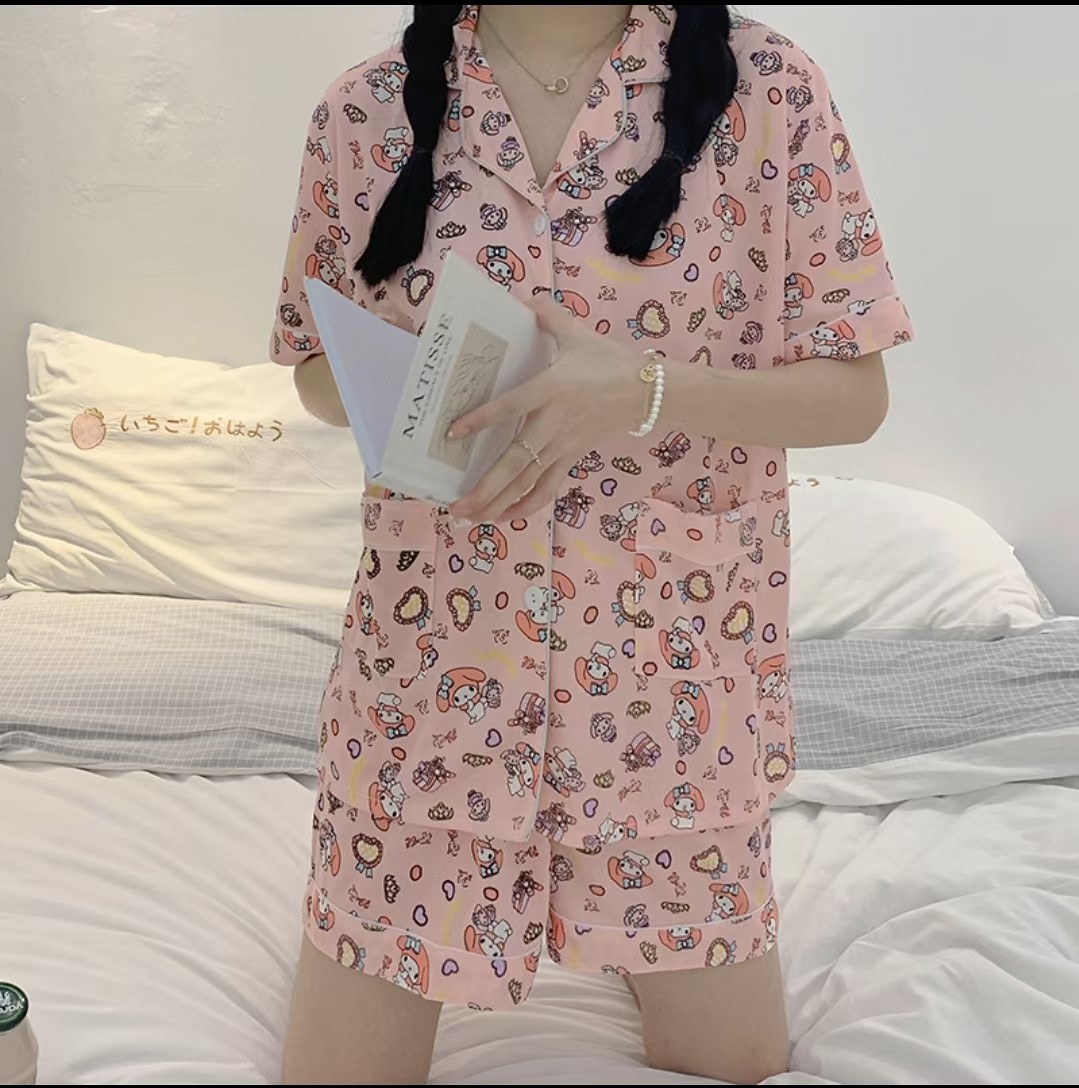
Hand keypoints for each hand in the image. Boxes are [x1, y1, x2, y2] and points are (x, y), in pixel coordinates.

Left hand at [446, 297, 646, 523]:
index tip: (452, 432)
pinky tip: (503, 517)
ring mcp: (563, 446)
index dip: (481, 420)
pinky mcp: (572, 459)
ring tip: (469, 517)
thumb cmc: (610, 362)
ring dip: (498, 503)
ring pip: (528, 482)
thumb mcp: (579, 333)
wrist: (647, 393)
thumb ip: (547, 314)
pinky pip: (548, 489)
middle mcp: (554, 423)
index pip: (510, 407)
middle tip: (456, 504)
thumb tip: (521, 298)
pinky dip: (526, 506)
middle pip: (516, 461)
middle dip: (485, 486)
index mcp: (552, 389)